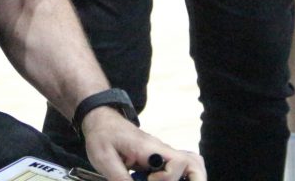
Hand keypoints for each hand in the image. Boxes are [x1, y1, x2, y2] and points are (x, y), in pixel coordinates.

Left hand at [81, 108, 205, 180]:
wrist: (101, 119)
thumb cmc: (102, 135)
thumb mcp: (104, 159)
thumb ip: (120, 178)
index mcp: (150, 148)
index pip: (178, 162)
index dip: (168, 178)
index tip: (148, 180)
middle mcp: (161, 150)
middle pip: (193, 163)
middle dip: (193, 180)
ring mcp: (162, 155)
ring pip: (190, 165)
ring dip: (187, 179)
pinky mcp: (158, 160)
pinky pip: (178, 168)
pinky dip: (177, 179)